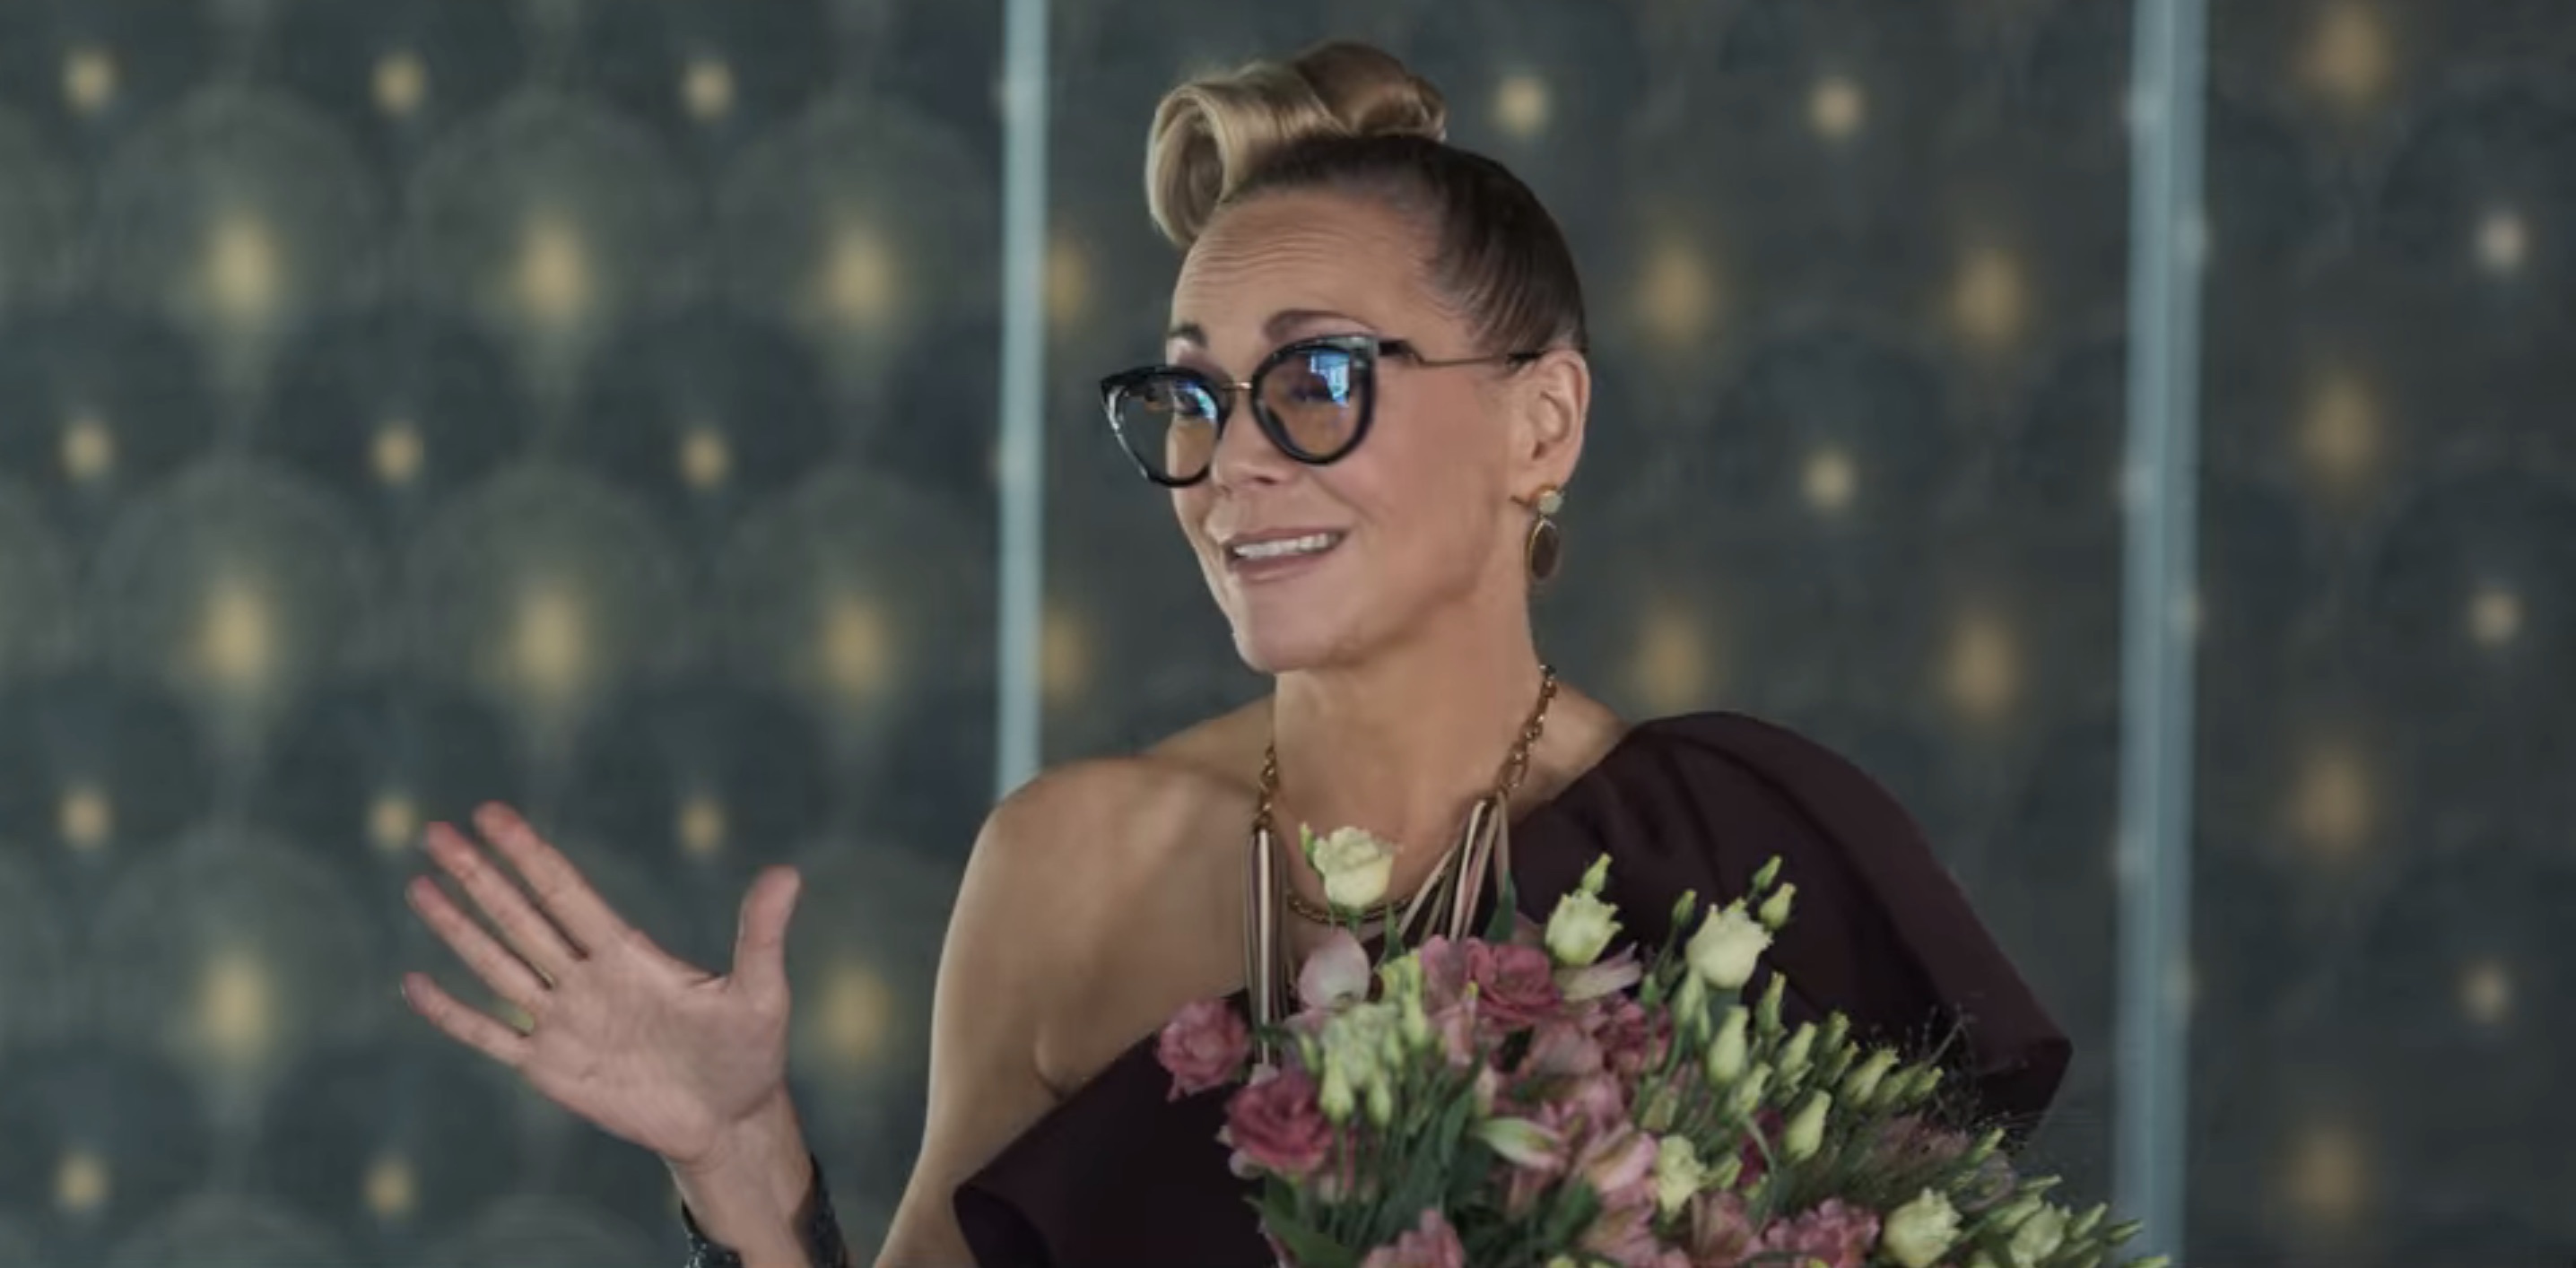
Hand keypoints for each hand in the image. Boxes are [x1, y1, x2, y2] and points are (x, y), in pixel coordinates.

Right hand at [401, 804, 803, 1169]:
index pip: (566, 891)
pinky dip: (452, 1012)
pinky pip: (490, 1035)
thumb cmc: (748, 1054)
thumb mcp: (760, 993)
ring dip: (457, 928)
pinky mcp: (550, 1068)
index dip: (528, 853)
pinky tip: (413, 982)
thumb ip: (760, 935)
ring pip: (496, 965)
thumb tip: (788, 873)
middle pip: (520, 917)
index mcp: (627, 953)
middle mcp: (586, 978)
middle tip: (434, 830)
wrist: (727, 1121)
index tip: (491, 813)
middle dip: (478, 875)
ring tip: (418, 885)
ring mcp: (563, 1022)